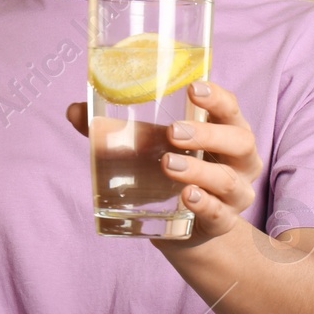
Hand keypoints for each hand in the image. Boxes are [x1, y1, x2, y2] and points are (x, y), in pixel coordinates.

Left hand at [65, 79, 263, 249]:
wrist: (183, 225)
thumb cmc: (168, 169)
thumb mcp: (147, 147)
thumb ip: (113, 129)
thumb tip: (74, 111)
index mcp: (225, 130)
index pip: (230, 108)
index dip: (217, 97)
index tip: (193, 88)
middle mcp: (238, 160)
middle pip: (240, 140)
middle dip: (208, 133)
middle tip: (173, 131)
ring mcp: (234, 193)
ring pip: (227, 180)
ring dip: (198, 171)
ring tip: (167, 164)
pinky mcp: (222, 221)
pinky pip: (220, 215)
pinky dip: (205, 205)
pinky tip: (187, 197)